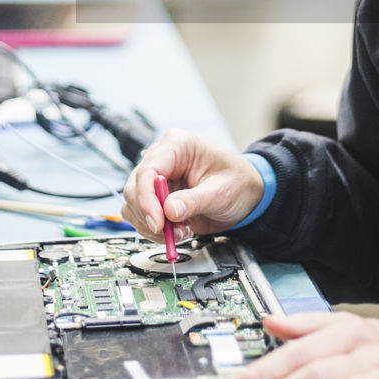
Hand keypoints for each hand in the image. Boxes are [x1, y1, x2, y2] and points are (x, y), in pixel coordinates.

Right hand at [121, 128, 263, 241]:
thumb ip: (195, 200)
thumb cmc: (237, 182)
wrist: (245, 195)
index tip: (157, 223)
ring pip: (133, 205)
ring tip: (182, 231)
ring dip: (153, 226)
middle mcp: (162, 159)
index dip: (147, 198)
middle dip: (150, 215)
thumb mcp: (221, 191)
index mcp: (177, 145)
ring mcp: (157, 180)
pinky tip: (177, 231)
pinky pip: (140, 216)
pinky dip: (154, 230)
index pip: (148, 170)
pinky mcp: (156, 198)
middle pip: (134, 188)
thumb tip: (169, 211)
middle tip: (171, 233)